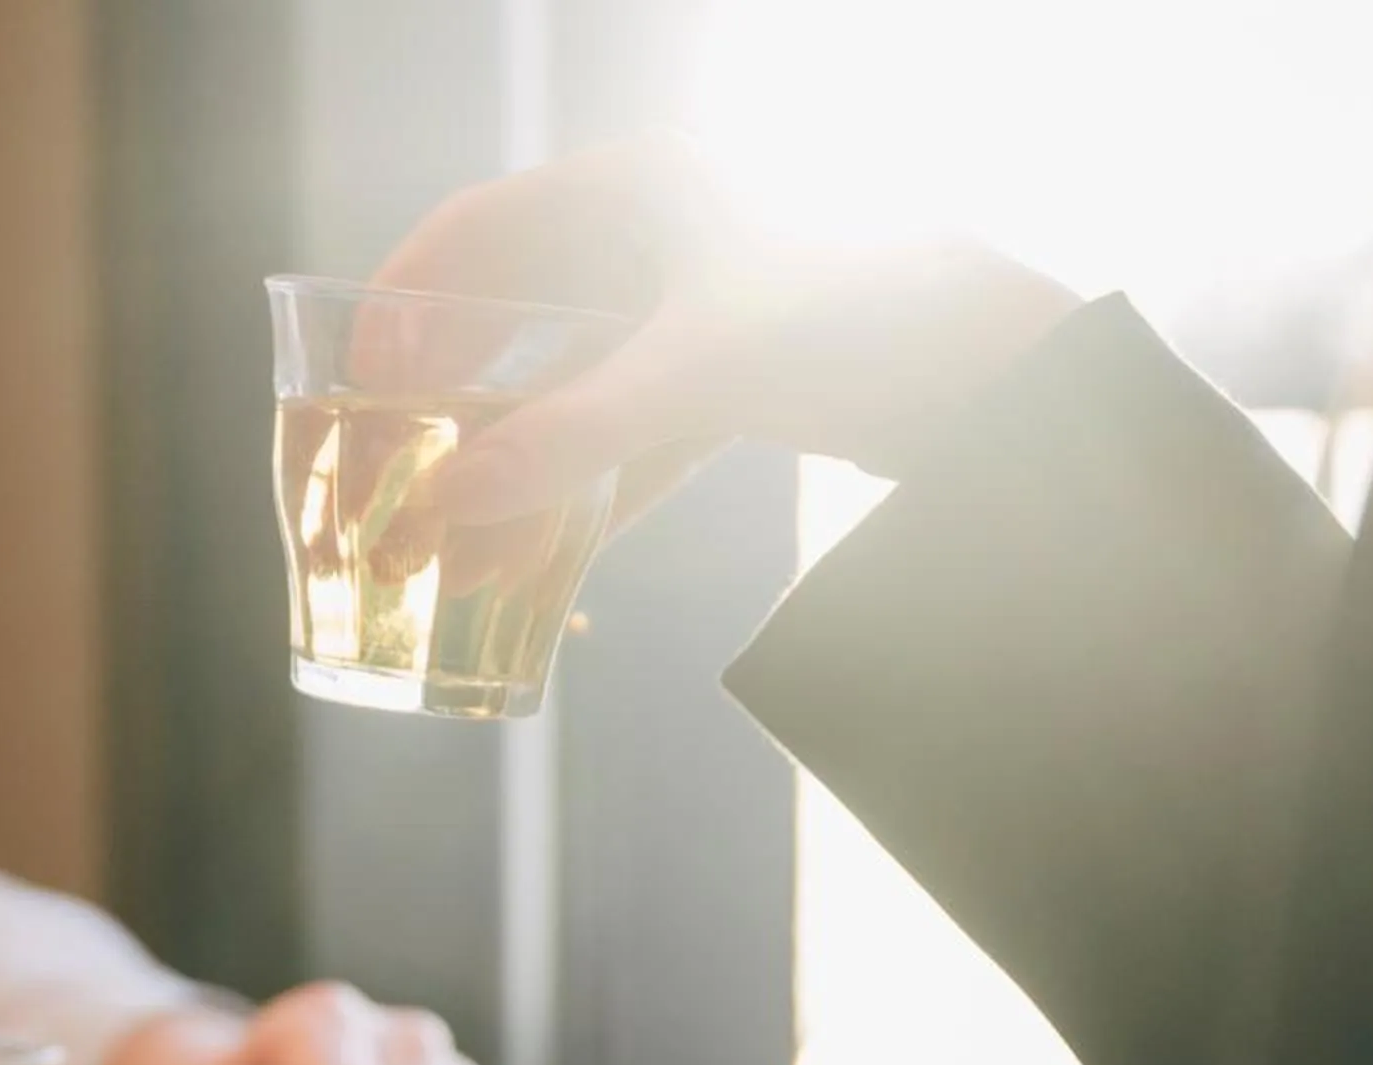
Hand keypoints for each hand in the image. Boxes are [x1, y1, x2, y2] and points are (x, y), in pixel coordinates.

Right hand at [368, 133, 1080, 526]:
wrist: (1022, 377)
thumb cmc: (873, 315)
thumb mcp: (708, 372)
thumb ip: (575, 439)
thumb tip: (448, 509)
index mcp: (646, 186)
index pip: (485, 226)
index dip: (407, 299)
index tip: (351, 375)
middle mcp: (666, 240)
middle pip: (518, 322)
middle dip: (451, 416)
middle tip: (388, 487)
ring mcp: (703, 316)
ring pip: (574, 395)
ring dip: (516, 476)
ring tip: (454, 556)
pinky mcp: (743, 386)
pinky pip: (633, 443)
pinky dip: (587, 500)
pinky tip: (537, 569)